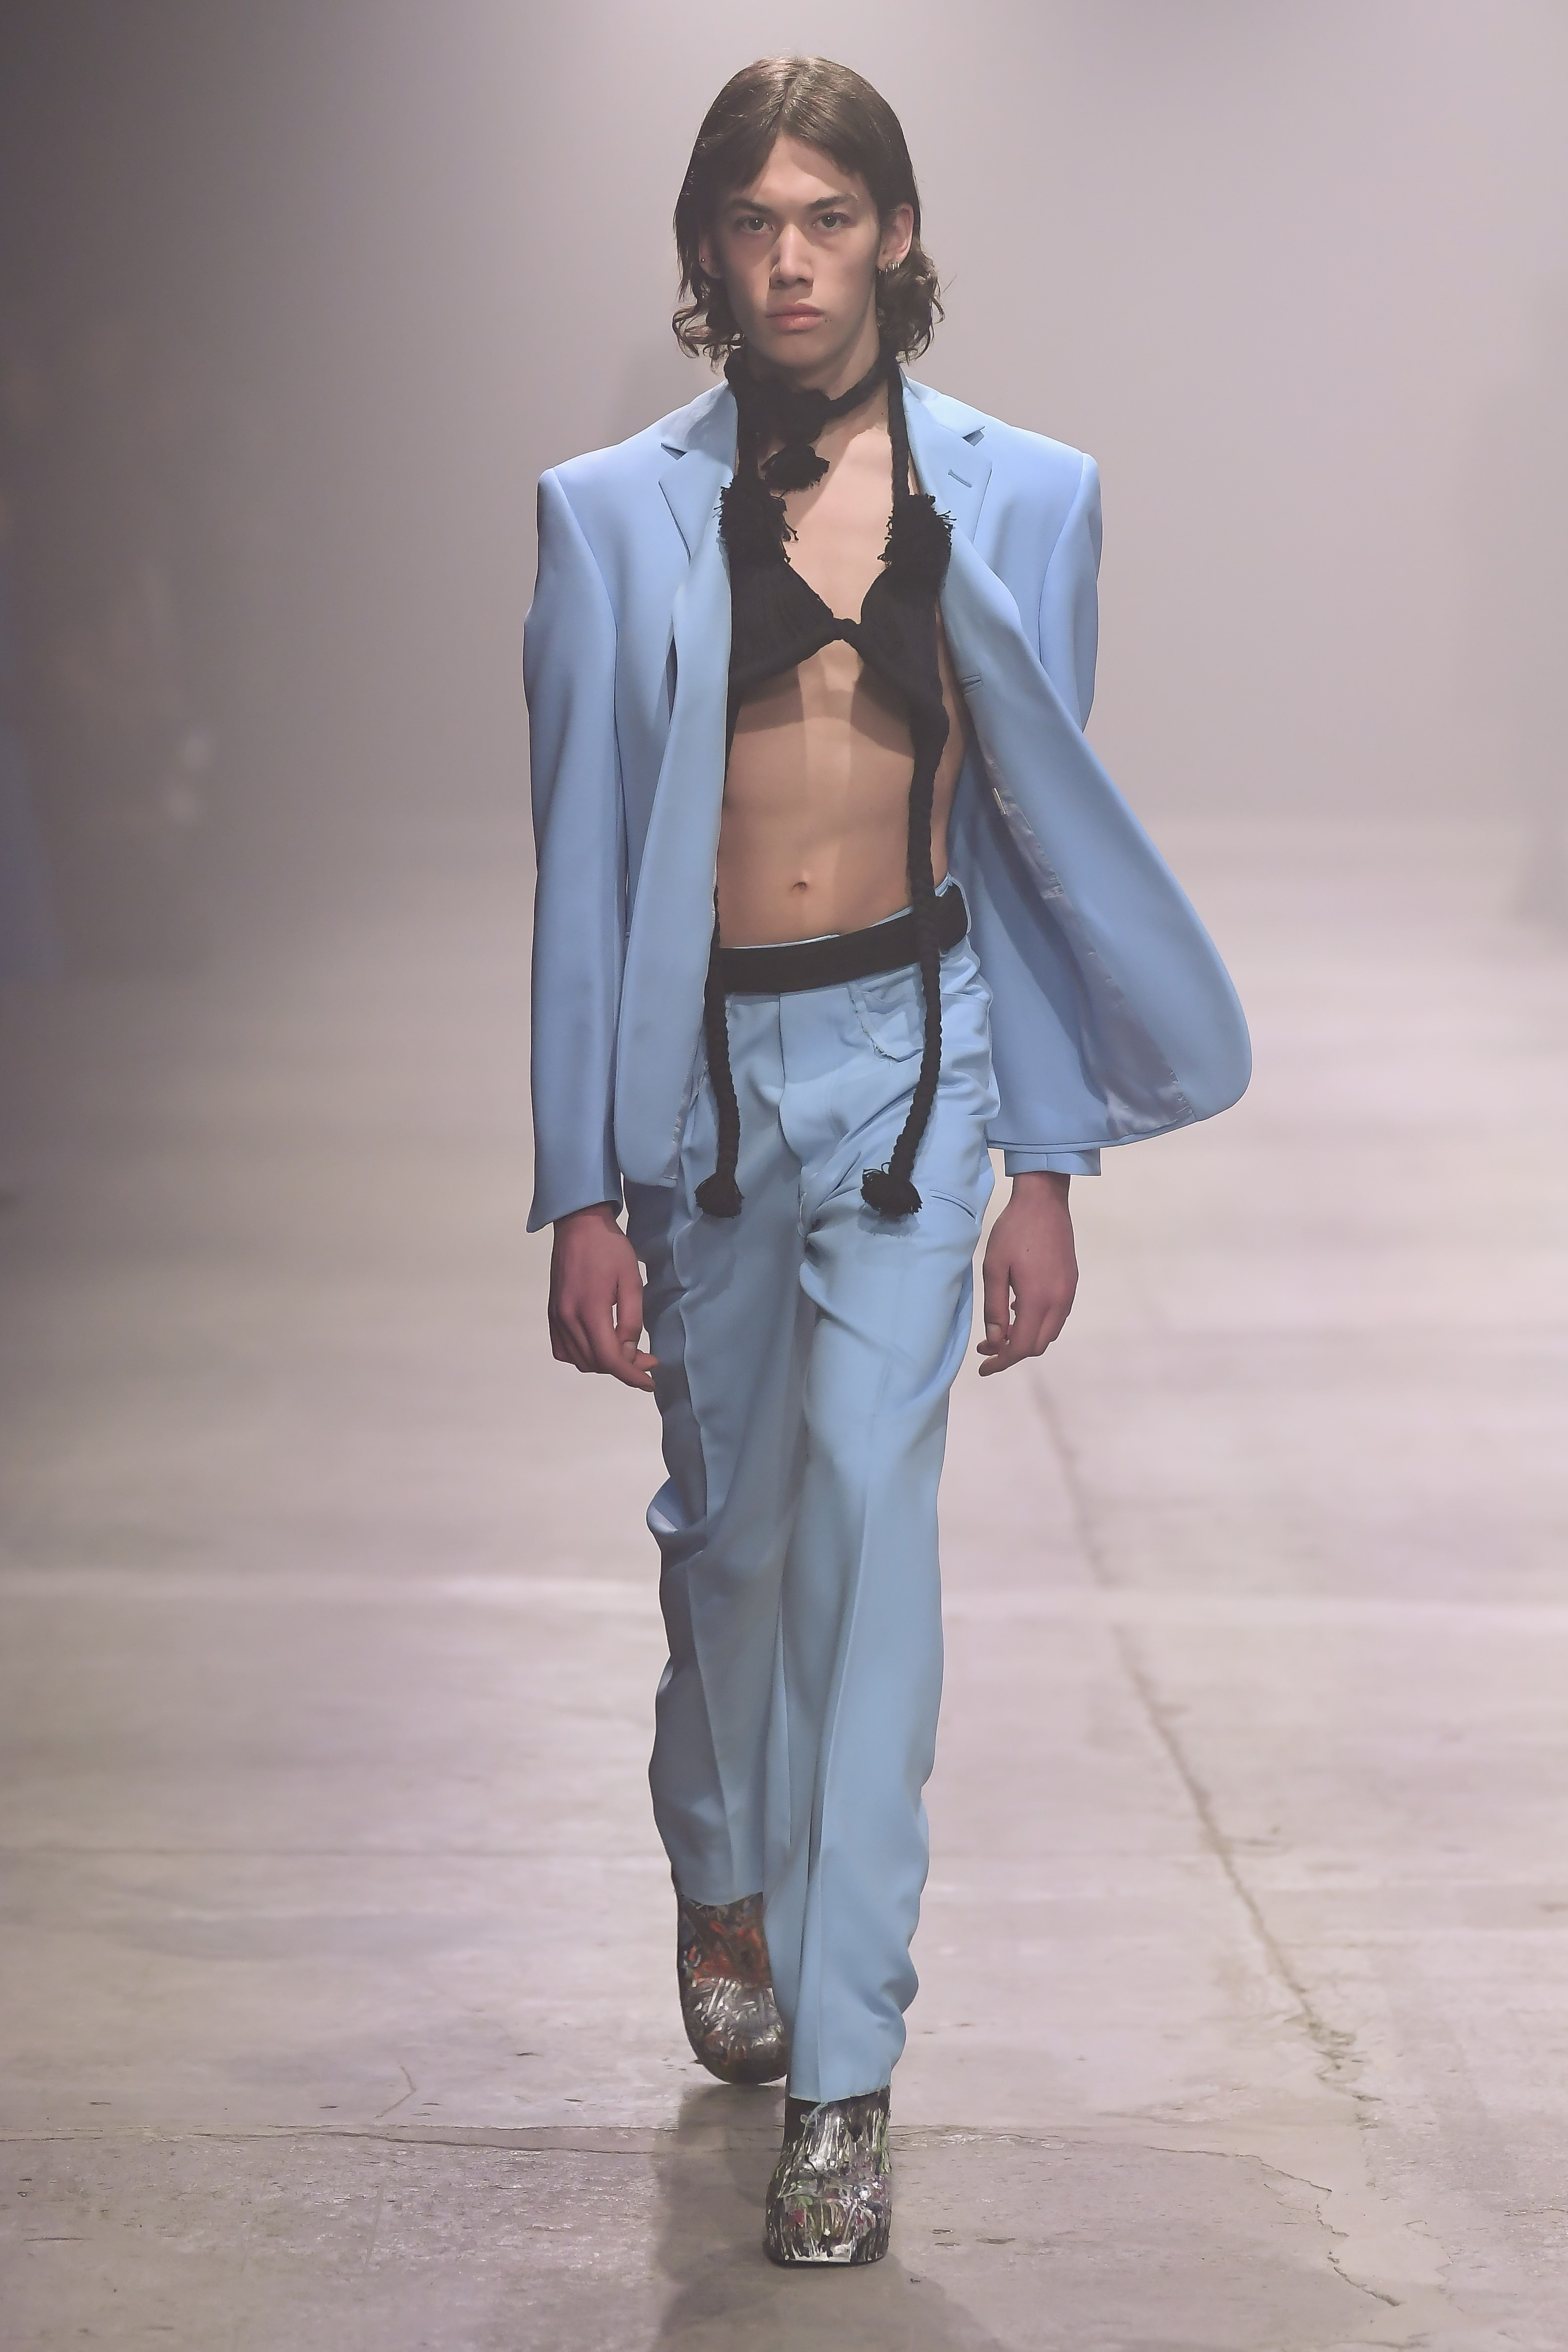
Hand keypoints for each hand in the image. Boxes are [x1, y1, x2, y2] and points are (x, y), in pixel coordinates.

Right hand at [548, 1202, 657, 1391]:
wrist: (579, 1226)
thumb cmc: (611, 1249)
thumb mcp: (632, 1281)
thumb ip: (631, 1320)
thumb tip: (628, 1352)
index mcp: (590, 1311)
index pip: (610, 1359)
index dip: (631, 1376)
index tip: (649, 1382)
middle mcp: (567, 1319)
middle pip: (595, 1363)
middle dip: (623, 1368)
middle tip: (646, 1359)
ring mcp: (556, 1318)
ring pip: (579, 1360)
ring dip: (604, 1364)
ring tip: (626, 1352)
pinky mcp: (551, 1314)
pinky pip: (563, 1349)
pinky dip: (582, 1356)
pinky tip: (598, 1345)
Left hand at [977, 1171, 1077, 1376]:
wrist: (1044, 1202)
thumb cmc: (1013, 1231)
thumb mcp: (994, 1269)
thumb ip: (994, 1308)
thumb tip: (995, 1341)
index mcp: (1038, 1299)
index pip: (1021, 1346)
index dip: (1001, 1362)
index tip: (983, 1367)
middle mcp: (1059, 1301)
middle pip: (1037, 1345)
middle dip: (1012, 1353)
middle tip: (987, 1346)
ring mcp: (1068, 1293)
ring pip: (1048, 1333)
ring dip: (1026, 1339)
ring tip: (1000, 1331)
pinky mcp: (1071, 1284)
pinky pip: (1056, 1317)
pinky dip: (1037, 1324)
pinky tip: (1019, 1311)